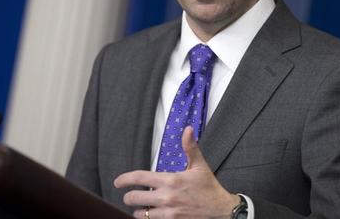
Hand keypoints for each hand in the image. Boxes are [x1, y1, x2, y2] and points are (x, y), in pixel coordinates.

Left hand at [114, 126, 239, 218]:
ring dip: (138, 210)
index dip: (124, 179)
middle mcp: (166, 197)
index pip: (139, 178)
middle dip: (129, 197)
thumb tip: (188, 129)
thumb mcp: (200, 166)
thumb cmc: (209, 188)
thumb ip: (190, 147)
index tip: (118, 182)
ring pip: (140, 214)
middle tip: (131, 196)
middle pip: (133, 198)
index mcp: (171, 180)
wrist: (221, 211)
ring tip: (142, 207)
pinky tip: (152, 215)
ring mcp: (168, 213)